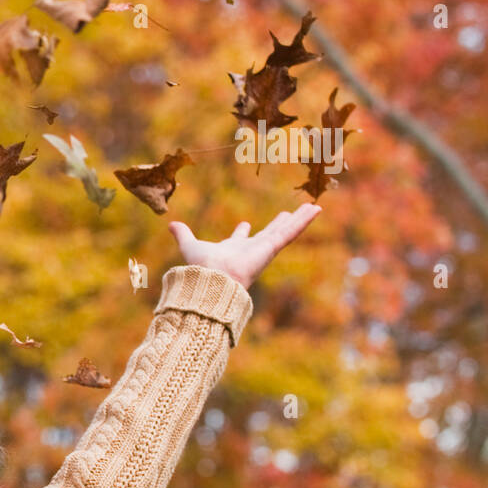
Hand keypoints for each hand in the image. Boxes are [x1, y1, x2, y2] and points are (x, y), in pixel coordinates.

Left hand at [167, 204, 321, 290]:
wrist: (212, 280)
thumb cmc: (201, 267)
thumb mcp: (190, 246)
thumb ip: (183, 235)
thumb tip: (171, 224)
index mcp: (232, 250)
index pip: (239, 239)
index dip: (241, 232)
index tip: (245, 224)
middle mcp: (250, 250)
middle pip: (268, 234)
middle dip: (276, 224)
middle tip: (287, 214)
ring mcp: (263, 249)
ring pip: (285, 231)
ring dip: (298, 220)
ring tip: (312, 208)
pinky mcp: (271, 247)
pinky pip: (291, 232)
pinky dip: (304, 221)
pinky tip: (316, 209)